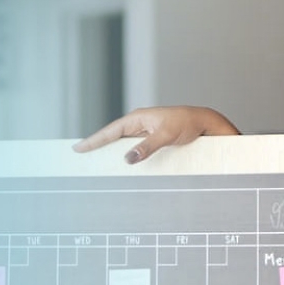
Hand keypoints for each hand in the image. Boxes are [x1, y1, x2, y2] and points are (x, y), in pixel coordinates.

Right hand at [74, 106, 238, 163]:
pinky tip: (120, 166)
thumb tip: (127, 159)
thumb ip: (147, 146)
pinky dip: (125, 156)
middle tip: (79, 157)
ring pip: (122, 144)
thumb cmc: (187, 123)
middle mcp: (139, 125)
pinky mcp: (152, 140)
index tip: (78, 148)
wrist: (205, 123)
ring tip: (94, 164)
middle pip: (112, 138)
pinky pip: (133, 149)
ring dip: (110, 153)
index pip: (110, 131)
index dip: (93, 140)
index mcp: (138, 118)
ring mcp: (145, 132)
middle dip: (96, 146)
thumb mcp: (167, 135)